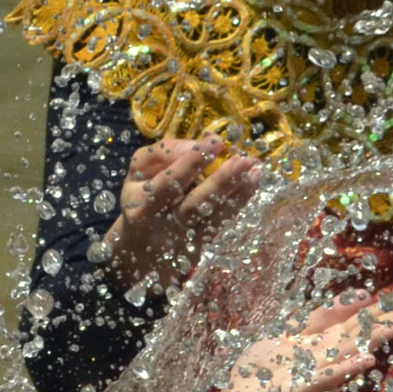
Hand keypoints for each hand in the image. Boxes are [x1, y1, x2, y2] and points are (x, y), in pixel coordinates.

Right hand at [105, 136, 265, 286]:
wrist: (139, 250)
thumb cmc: (141, 199)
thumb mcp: (137, 175)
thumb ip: (160, 155)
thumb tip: (195, 144)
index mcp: (140, 205)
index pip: (166, 183)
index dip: (190, 163)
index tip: (214, 141)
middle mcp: (164, 227)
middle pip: (194, 205)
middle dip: (220, 181)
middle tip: (242, 160)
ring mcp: (184, 239)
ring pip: (213, 216)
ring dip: (236, 192)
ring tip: (254, 169)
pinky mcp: (200, 246)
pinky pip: (221, 222)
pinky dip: (238, 202)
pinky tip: (253, 182)